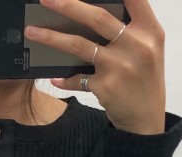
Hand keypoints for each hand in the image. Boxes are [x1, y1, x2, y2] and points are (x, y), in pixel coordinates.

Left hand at [24, 0, 166, 134]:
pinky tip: (53, 77)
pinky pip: (77, 79)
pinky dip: (63, 79)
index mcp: (150, 31)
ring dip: (51, 37)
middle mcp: (136, 45)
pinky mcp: (105, 87)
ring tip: (31, 31)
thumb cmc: (144, 81)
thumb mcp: (148, 50)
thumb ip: (131, 29)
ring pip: (79, 45)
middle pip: (97, 17)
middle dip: (67, 4)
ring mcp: (119, 67)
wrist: (145, 120)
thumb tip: (92, 12)